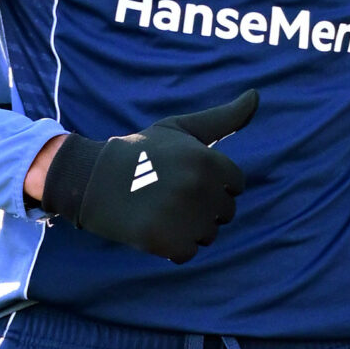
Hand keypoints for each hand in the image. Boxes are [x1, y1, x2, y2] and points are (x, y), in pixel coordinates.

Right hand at [38, 91, 258, 263]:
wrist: (92, 178)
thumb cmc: (143, 152)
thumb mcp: (182, 128)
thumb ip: (224, 117)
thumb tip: (257, 95)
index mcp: (207, 160)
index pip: (236, 185)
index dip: (216, 183)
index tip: (188, 177)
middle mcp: (198, 188)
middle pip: (225, 212)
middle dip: (205, 207)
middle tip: (171, 194)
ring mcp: (181, 216)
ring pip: (209, 235)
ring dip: (190, 228)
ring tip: (162, 210)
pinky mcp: (163, 241)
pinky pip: (188, 253)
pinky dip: (174, 247)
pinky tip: (154, 227)